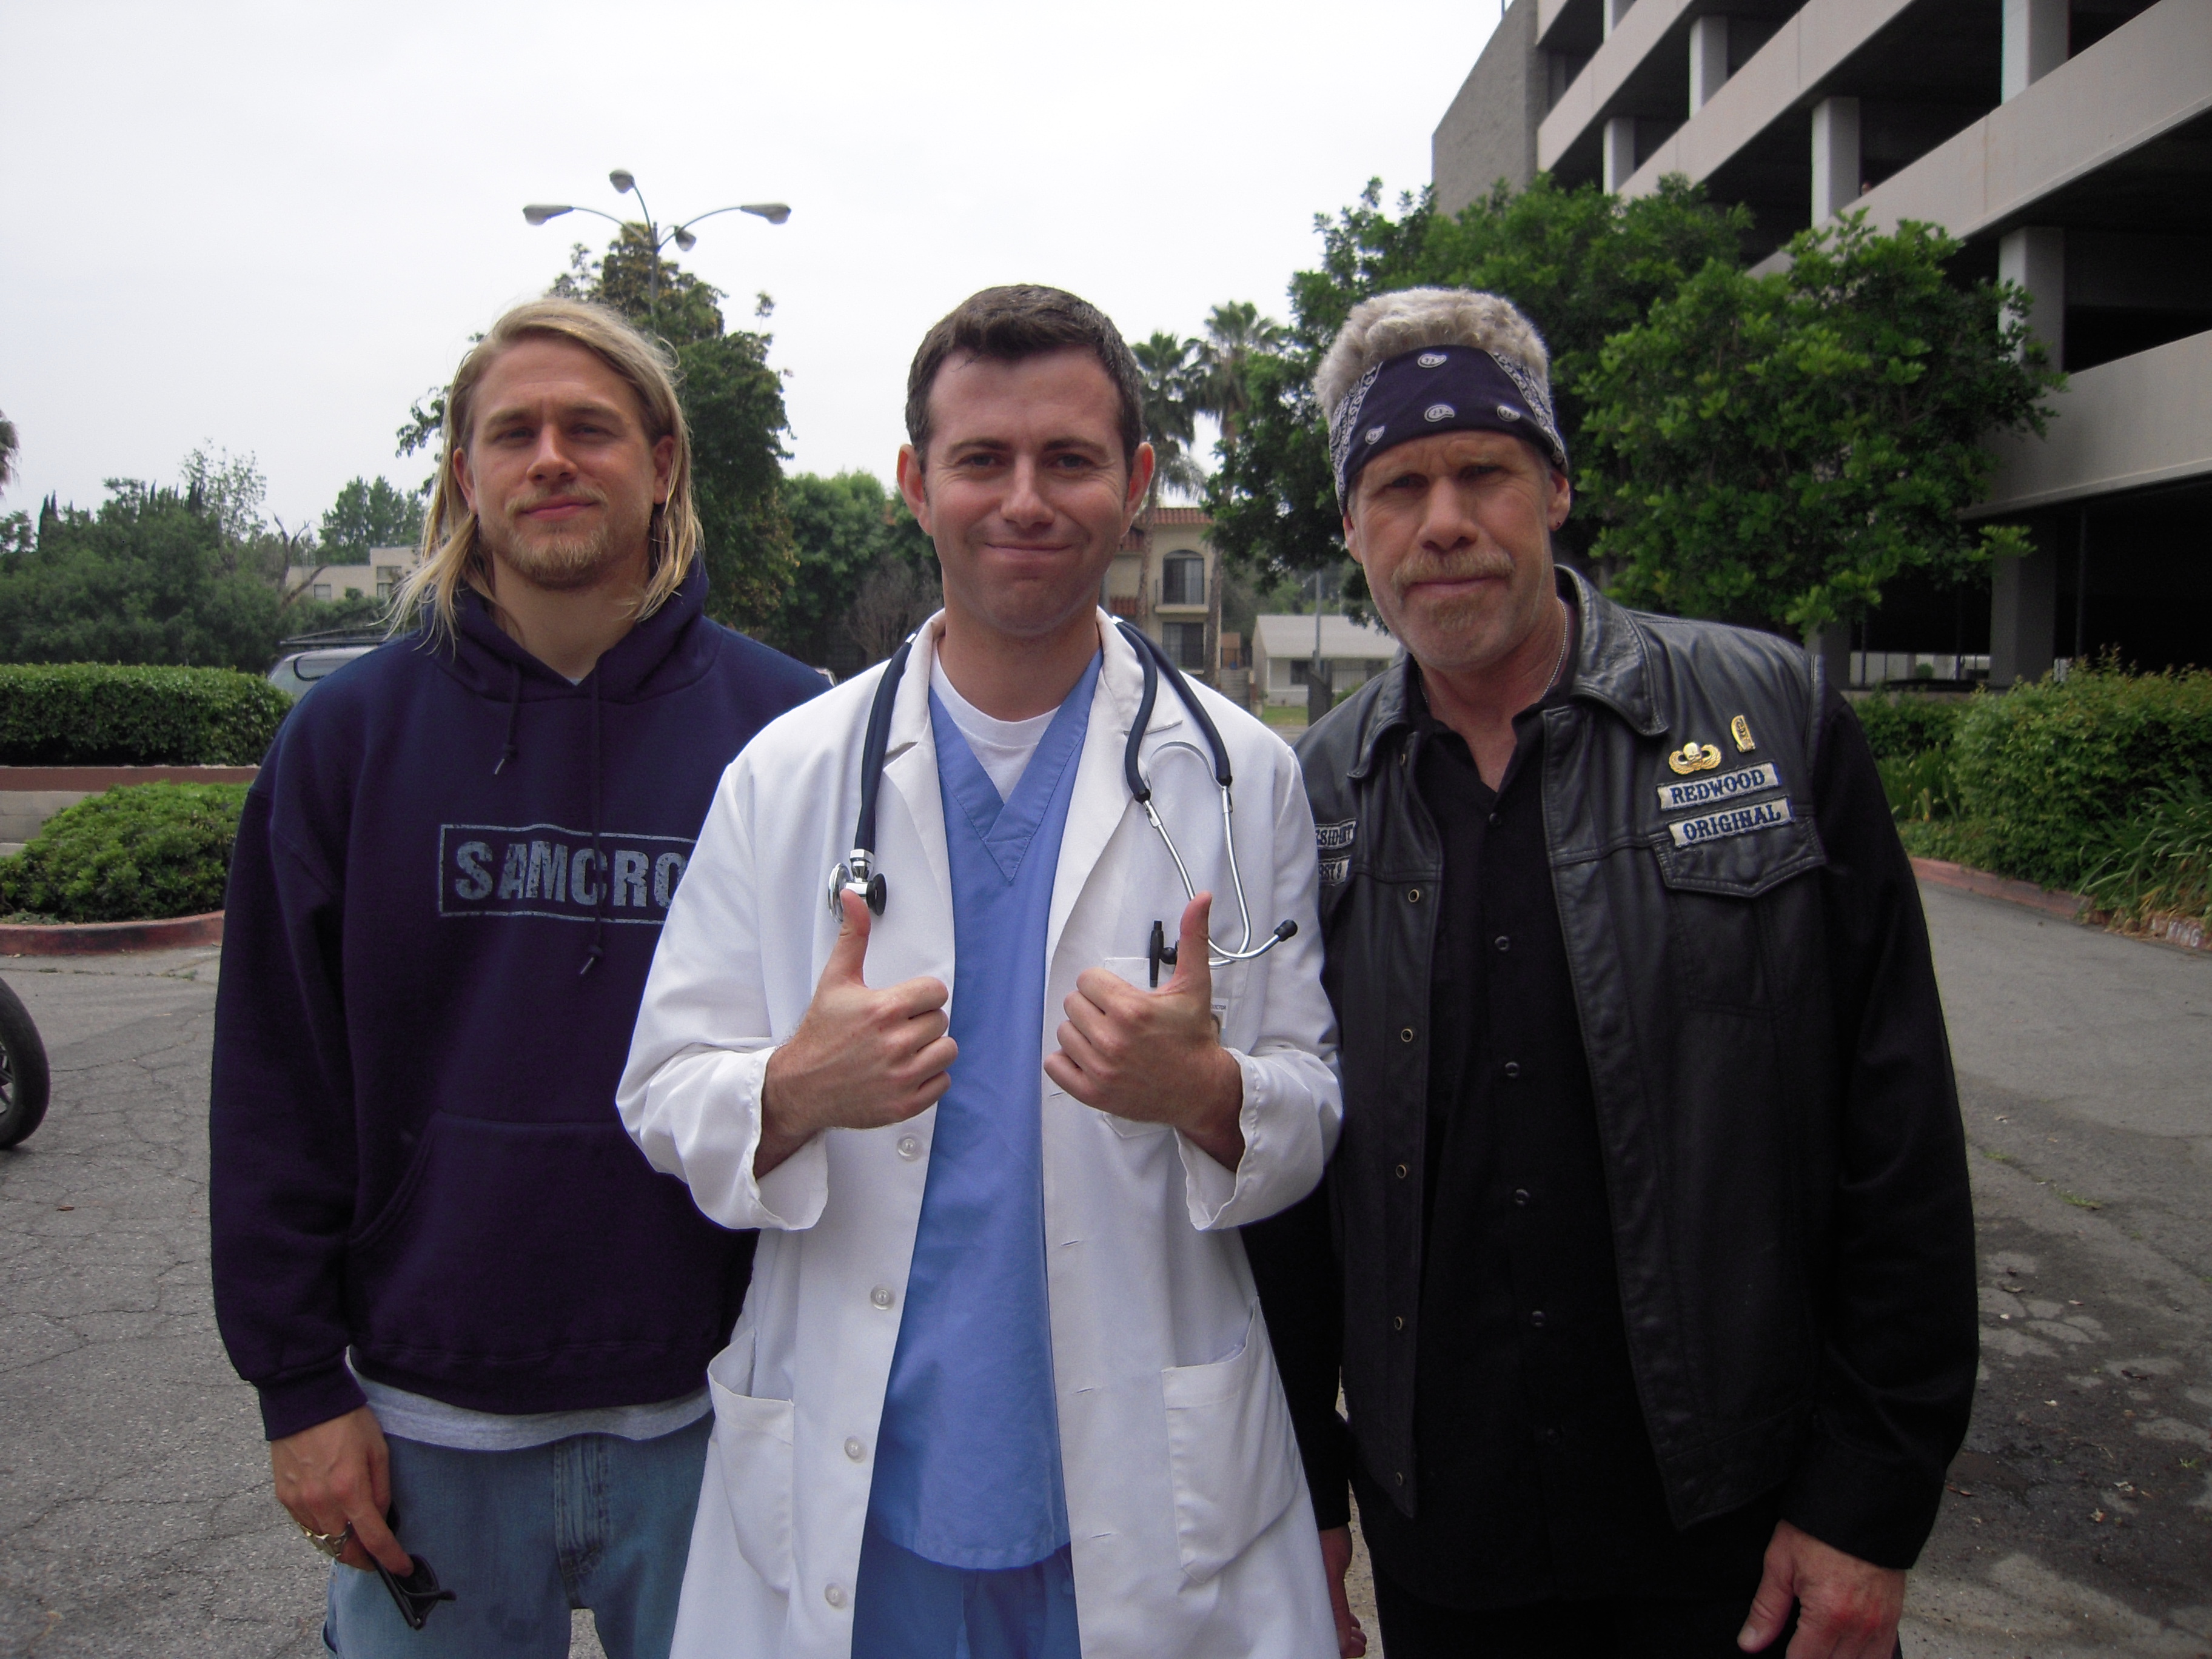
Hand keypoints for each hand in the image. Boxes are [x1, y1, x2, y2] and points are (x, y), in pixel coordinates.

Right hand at [270, 1405, 410, 1574]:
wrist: (305, 1400)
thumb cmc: (348, 1421)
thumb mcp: (378, 1451)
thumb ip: (381, 1490)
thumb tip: (381, 1520)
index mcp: (350, 1489)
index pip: (373, 1539)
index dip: (390, 1558)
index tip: (401, 1567)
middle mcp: (321, 1502)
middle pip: (344, 1550)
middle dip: (363, 1559)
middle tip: (376, 1558)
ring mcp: (299, 1502)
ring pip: (323, 1543)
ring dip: (341, 1547)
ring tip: (355, 1541)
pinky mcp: (283, 1497)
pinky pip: (305, 1527)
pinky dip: (321, 1532)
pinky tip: (333, 1523)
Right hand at [757, 890, 955, 1176]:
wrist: (801, 1086)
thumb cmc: (820, 1033)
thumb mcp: (835, 980)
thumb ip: (852, 936)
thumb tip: (853, 897)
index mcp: (884, 1009)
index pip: (936, 992)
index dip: (920, 996)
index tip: (903, 1003)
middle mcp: (895, 1044)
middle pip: (941, 1021)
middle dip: (921, 1022)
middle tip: (896, 1028)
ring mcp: (901, 1077)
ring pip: (947, 1051)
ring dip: (930, 1049)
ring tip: (904, 1049)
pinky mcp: (904, 1103)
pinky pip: (942, 1083)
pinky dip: (928, 1078)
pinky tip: (904, 1071)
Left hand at [1044, 893, 1243, 1168]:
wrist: (1201, 1090)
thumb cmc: (1193, 1037)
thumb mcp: (1194, 985)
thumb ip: (1193, 938)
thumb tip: (1202, 897)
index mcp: (1131, 1010)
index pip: (1087, 980)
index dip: (1104, 986)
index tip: (1120, 997)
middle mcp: (1112, 1040)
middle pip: (1073, 1004)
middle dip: (1093, 1007)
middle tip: (1115, 1018)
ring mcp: (1100, 1069)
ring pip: (1063, 1032)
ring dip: (1081, 1033)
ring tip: (1106, 1037)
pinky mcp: (1092, 1094)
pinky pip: (1054, 1066)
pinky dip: (1067, 1062)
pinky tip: (1090, 1057)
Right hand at [1319, 1525, 1368, 1657]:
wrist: (1325, 1514)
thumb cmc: (1323, 1539)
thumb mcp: (1332, 1577)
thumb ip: (1336, 1609)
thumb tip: (1341, 1641)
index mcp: (1304, 1597)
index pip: (1317, 1634)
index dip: (1336, 1648)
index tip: (1353, 1651)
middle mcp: (1307, 1596)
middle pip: (1322, 1630)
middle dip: (1342, 1642)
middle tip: (1359, 1646)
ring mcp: (1314, 1590)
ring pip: (1328, 1620)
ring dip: (1344, 1631)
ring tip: (1359, 1636)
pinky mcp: (1322, 1582)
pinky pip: (1330, 1608)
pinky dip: (1342, 1618)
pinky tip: (1353, 1622)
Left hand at [1739, 1520, 1904, 1657]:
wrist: (1862, 1505)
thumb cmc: (1818, 1529)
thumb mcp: (1780, 1563)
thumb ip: (1766, 1609)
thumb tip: (1749, 1643)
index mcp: (1827, 1615)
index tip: (1781, 1652)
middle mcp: (1859, 1627)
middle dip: (1811, 1658)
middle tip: (1798, 1644)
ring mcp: (1880, 1625)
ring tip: (1819, 1646)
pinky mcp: (1893, 1618)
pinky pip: (1881, 1654)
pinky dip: (1863, 1656)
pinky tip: (1845, 1648)